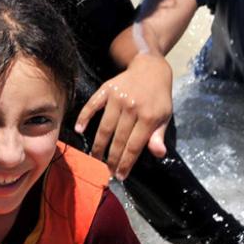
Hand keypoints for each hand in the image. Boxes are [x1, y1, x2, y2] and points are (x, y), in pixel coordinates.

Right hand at [75, 53, 172, 178]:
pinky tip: (79, 130)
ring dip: (98, 145)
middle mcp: (132, 108)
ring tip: (95, 158)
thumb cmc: (158, 96)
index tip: (120, 175)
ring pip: (105, 127)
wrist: (150, 68)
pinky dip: (84, 117)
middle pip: (119, 139)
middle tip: (107, 172)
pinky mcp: (106, 90)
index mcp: (149, 116)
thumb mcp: (164, 115)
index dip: (126, 162)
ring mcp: (117, 98)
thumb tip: (158, 154)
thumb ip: (158, 135)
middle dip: (112, 159)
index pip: (135, 145)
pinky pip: (92, 105)